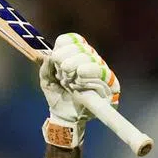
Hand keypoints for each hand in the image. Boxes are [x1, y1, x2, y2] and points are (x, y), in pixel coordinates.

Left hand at [39, 33, 119, 147]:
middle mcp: (89, 60)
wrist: (66, 118)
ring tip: (71, 78)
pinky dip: (90, 72)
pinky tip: (81, 76)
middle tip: (63, 71)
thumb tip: (48, 56)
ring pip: (92, 58)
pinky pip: (104, 72)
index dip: (64, 46)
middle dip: (69, 57)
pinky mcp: (111, 83)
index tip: (56, 58)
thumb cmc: (58, 97)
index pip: (72, 40)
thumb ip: (46, 68)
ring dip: (78, 65)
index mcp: (74, 56)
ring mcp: (100, 71)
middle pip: (82, 47)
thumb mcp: (47, 82)